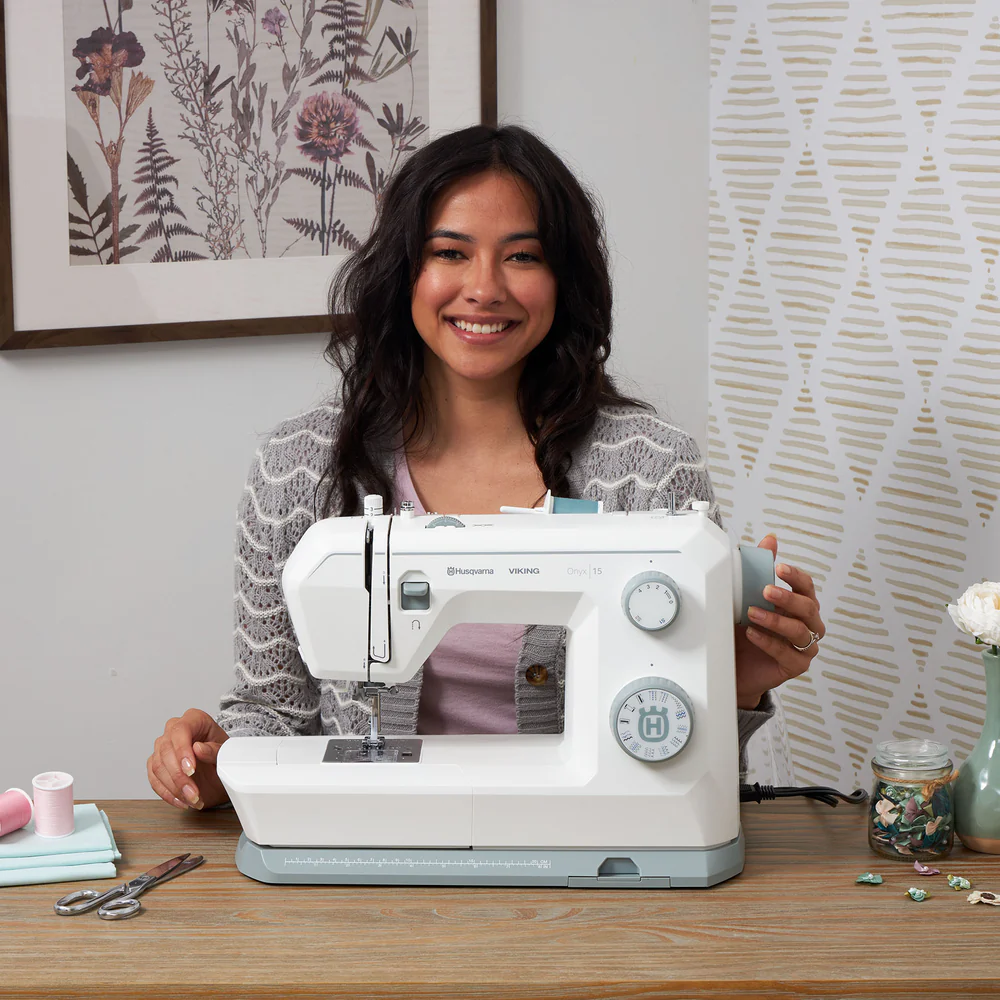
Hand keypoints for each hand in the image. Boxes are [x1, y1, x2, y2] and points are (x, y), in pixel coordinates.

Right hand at [147, 709, 229, 809]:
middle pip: (166, 750)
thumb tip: (198, 748)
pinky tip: (181, 801)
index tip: (191, 770)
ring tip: (192, 799)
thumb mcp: (226, 753)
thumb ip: (214, 750)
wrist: (220, 772)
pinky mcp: (156, 764)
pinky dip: (167, 793)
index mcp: (194, 719)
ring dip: (174, 788)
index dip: (183, 751)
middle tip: (193, 792)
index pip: (181, 730)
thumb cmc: (223, 757)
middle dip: (179, 776)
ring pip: (158, 766)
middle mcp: (174, 729)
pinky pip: (154, 779)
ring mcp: (163, 746)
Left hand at [735, 534, 824, 710]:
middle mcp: (807, 625)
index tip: (780, 568)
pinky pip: (788, 653)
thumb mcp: (748, 598)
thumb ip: (761, 569)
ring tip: (752, 612)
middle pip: (808, 608)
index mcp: (799, 605)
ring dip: (775, 619)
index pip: (806, 587)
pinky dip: (769, 642)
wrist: (735, 665)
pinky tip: (752, 633)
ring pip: (800, 631)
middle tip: (765, 590)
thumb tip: (770, 539)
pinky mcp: (796, 666)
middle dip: (787, 597)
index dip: (796, 576)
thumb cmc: (746, 630)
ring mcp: (804, 647)